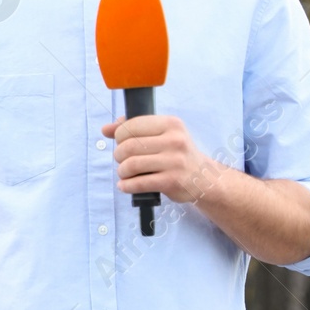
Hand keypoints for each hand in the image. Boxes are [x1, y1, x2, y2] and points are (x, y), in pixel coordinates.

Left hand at [101, 113, 227, 203]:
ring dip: (121, 171)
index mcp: (171, 124)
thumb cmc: (177, 154)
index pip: (132, 126)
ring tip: (125, 173)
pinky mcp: (172, 181)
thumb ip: (134, 128)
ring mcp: (175, 161)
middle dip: (118, 155)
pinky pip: (138, 183)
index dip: (119, 136)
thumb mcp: (162, 134)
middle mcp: (175, 140)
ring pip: (131, 165)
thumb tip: (105, 129)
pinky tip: (125, 185)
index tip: (121, 143)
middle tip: (123, 161)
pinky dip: (126, 185)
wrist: (203, 178)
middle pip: (128, 146)